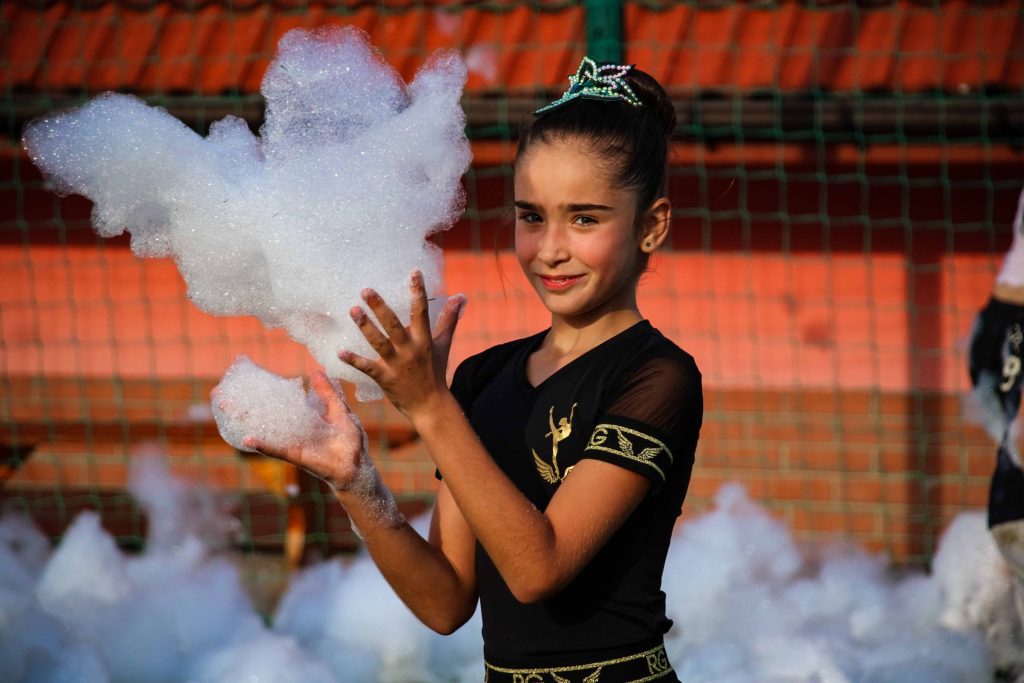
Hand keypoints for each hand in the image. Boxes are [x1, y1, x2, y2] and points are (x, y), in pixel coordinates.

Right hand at [236, 371, 370, 490]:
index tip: (244, 377)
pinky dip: (264, 446)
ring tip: (224, 405)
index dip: (262, 391)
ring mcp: (291, 442)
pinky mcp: (297, 456)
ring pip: (264, 429)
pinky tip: (247, 439)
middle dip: (241, 404)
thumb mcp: (340, 411)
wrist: (357, 466)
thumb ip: (329, 394)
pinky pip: (278, 450)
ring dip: (243, 418)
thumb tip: (316, 372)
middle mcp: (291, 429)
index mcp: (301, 417)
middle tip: (219, 392)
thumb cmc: (349, 441)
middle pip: (263, 414)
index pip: (278, 402)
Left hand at [340, 271, 464, 416]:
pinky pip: (367, 368)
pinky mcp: (385, 378)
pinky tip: (339, 352)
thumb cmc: (435, 371)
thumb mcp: (443, 343)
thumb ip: (449, 318)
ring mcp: (397, 365)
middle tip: (366, 290)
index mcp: (424, 340)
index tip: (413, 273)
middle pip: (394, 325)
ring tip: (353, 310)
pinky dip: (353, 360)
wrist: (430, 405)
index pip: (421, 312)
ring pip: (379, 343)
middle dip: (380, 307)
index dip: (418, 292)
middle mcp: (411, 350)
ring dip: (365, 327)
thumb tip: (460, 296)